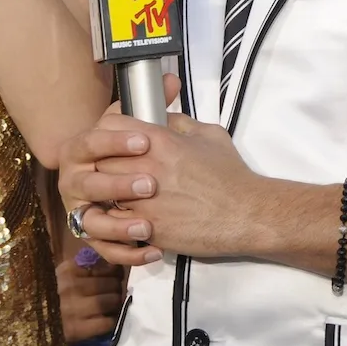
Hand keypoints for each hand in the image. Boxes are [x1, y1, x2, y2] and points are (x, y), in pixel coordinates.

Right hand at [56, 256, 125, 343]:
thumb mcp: (63, 276)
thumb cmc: (51, 297)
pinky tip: (104, 320)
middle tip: (114, 293)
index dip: (114, 272)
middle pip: (111, 283)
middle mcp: (71, 286)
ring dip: (115, 304)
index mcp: (68, 269)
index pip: (105, 266)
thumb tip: (113, 267)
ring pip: (112, 301)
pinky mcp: (77, 329)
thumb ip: (84, 268)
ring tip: (110, 306)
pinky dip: (110, 321)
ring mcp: (74, 308)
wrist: (32, 324)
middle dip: (116, 288)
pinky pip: (107, 322)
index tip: (114, 277)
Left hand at [59, 74, 263, 265]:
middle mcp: (146, 168)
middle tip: (107, 165)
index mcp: (160, 141)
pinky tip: (123, 215)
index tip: (111, 136)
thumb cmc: (230, 173)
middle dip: (100, 160)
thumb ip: (178, 122)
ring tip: (112, 192)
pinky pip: (114, 220)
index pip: (111, 125)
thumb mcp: (208, 134)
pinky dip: (114, 216)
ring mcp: (144, 200)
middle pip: (100, 157)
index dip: (106, 128)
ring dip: (104, 190)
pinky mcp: (148, 228)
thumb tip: (160, 117)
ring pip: (102, 191)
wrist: (247, 215)